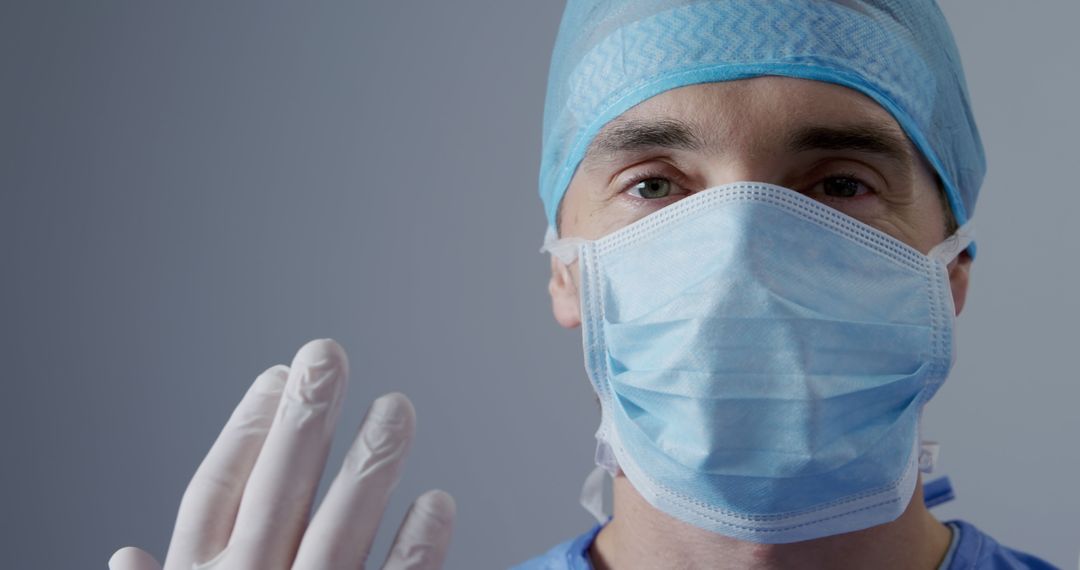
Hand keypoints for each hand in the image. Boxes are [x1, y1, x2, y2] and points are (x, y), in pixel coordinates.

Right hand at [109, 339, 454, 569]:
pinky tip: (436, 502)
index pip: (215, 489)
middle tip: (329, 356)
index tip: (276, 377)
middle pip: (277, 487)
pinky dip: (418, 546)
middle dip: (305, 414)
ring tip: (396, 408)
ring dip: (371, 461)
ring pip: (340, 527)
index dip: (247, 426)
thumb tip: (126, 556)